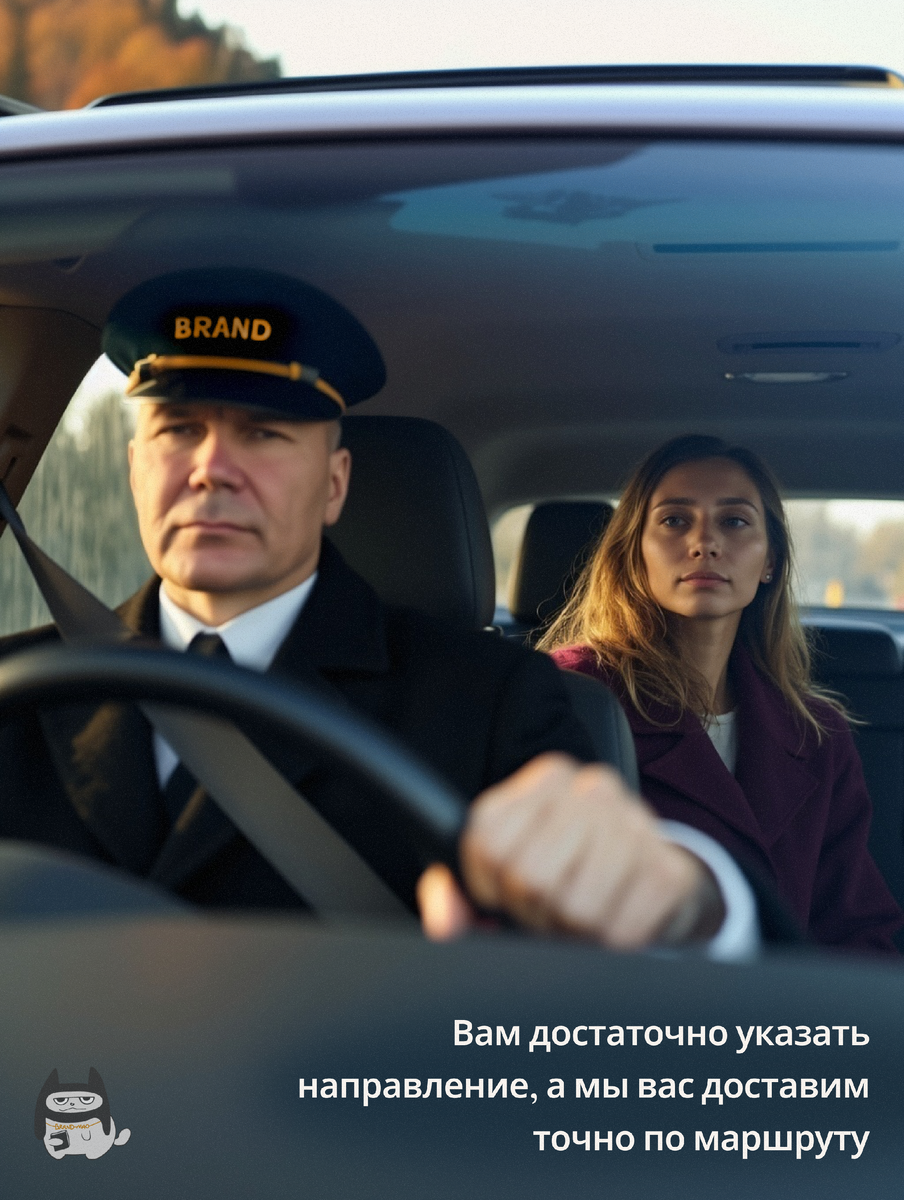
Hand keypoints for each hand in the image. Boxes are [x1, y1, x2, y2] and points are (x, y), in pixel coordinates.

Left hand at [417, 753, 723, 948]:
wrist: (656, 882)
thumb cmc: (572, 877)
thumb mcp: (509, 876)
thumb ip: (460, 898)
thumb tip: (440, 894)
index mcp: (546, 778)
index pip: (489, 841)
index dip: (492, 885)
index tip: (509, 890)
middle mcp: (591, 788)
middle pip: (531, 876)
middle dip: (534, 911)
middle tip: (550, 909)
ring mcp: (636, 823)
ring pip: (576, 906)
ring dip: (574, 931)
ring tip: (582, 916)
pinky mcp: (669, 868)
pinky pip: (621, 930)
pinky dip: (611, 942)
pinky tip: (615, 921)